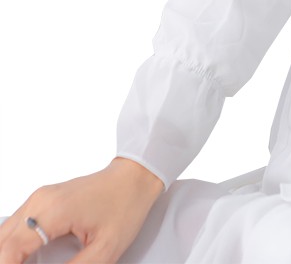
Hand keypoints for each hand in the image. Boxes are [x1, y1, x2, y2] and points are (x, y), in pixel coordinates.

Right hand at [0, 158, 162, 263]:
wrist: (136, 176)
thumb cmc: (126, 205)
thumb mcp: (106, 249)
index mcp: (54, 211)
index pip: (9, 250)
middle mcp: (40, 201)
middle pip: (2, 243)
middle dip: (8, 263)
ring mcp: (39, 198)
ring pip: (4, 235)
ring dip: (8, 256)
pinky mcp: (42, 201)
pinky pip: (14, 228)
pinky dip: (13, 248)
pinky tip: (25, 261)